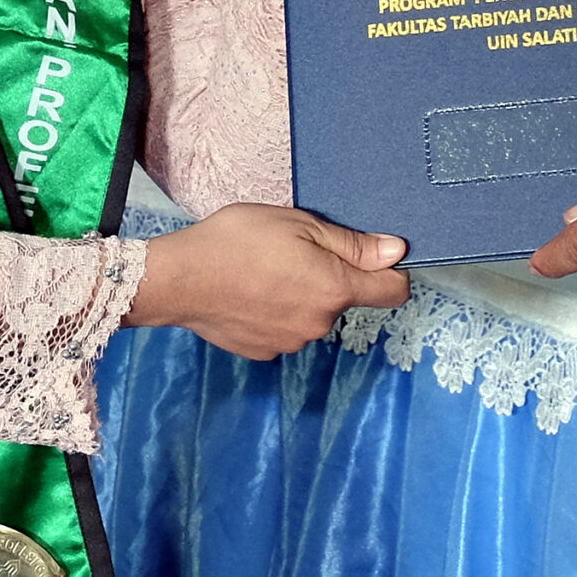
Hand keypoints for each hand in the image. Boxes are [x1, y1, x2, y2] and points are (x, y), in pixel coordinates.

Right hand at [125, 202, 409, 358]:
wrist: (180, 279)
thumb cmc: (238, 240)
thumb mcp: (300, 224)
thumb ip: (352, 244)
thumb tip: (396, 252)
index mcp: (334, 288)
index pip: (393, 292)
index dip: (393, 274)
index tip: (381, 260)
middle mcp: (319, 323)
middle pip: (345, 300)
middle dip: (330, 278)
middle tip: (295, 251)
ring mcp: (291, 342)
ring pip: (312, 315)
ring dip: (301, 296)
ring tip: (266, 270)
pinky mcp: (264, 351)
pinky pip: (284, 329)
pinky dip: (276, 312)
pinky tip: (251, 292)